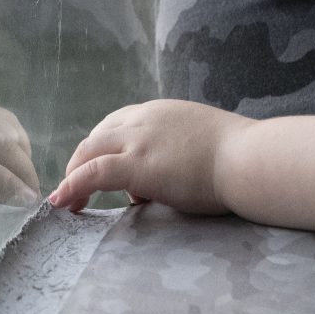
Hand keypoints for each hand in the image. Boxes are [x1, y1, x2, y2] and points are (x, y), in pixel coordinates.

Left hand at [49, 100, 249, 213]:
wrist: (251, 159)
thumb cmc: (239, 157)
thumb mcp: (200, 145)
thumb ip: (173, 158)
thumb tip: (152, 186)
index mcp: (161, 112)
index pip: (117, 124)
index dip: (102, 148)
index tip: (96, 168)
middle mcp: (144, 119)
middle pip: (97, 136)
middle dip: (82, 161)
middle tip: (75, 187)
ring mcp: (139, 141)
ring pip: (89, 151)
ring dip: (72, 175)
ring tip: (66, 200)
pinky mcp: (138, 165)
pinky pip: (93, 173)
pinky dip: (72, 186)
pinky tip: (63, 201)